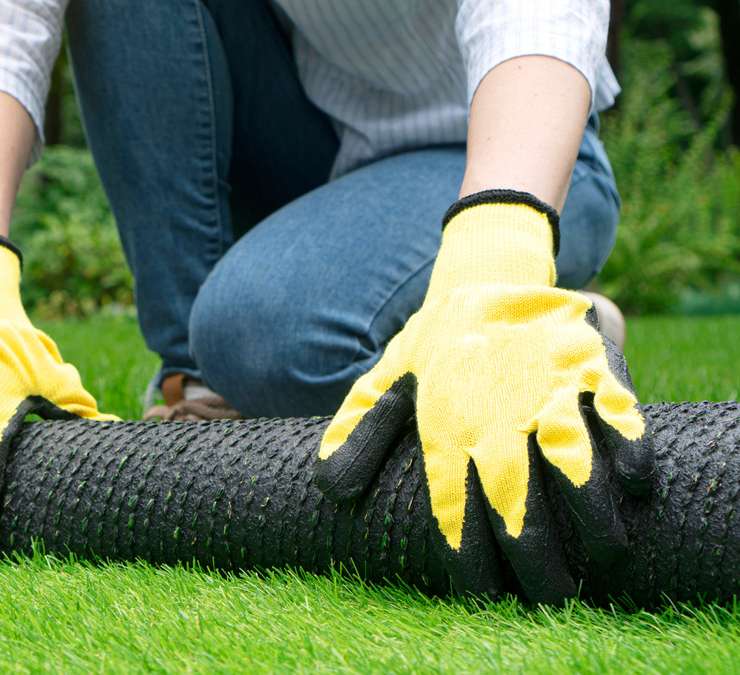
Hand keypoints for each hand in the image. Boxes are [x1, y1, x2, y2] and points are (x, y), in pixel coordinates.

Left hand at [314, 191, 653, 602]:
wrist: (482, 273)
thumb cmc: (435, 347)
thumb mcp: (386, 381)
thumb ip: (361, 431)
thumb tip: (331, 490)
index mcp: (442, 422)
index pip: (451, 504)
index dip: (468, 556)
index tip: (482, 595)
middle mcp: (492, 409)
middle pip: (513, 495)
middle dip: (534, 555)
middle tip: (550, 597)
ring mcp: (543, 383)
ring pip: (570, 456)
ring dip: (590, 512)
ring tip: (602, 557)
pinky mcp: (588, 359)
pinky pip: (615, 404)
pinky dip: (627, 442)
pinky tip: (632, 484)